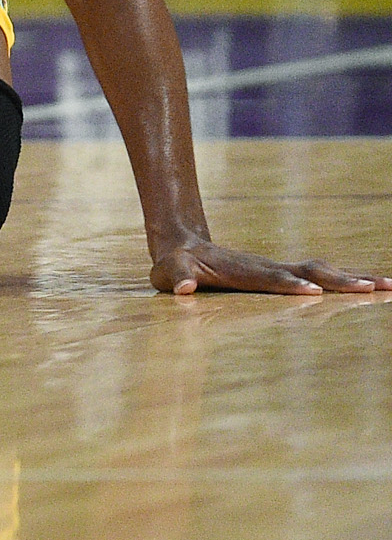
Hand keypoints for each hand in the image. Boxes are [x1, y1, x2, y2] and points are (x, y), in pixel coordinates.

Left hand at [154, 234, 385, 294]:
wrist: (184, 247)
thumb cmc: (177, 265)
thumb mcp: (169, 273)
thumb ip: (176, 278)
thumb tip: (184, 287)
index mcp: (246, 272)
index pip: (272, 279)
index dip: (290, 285)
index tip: (312, 292)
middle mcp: (269, 268)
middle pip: (310, 271)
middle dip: (339, 280)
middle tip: (373, 288)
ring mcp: (279, 269)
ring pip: (322, 271)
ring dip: (353, 278)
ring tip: (387, 286)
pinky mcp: (284, 274)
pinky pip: (320, 276)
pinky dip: (346, 280)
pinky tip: (370, 286)